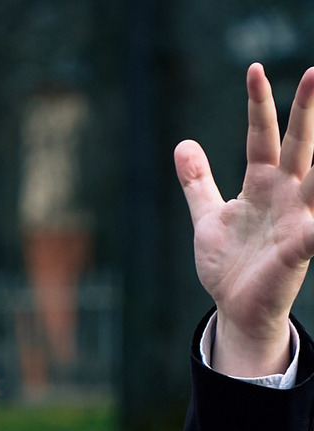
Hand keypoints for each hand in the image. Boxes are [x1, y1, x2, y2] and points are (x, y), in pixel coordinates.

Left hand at [179, 63, 313, 377]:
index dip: (259, 104)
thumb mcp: (207, 216)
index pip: (261, 135)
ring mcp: (296, 218)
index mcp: (262, 183)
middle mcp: (285, 194)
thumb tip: (183, 144)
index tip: (254, 69)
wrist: (236, 307)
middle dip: (305, 110)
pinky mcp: (300, 248)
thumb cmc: (230, 261)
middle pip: (296, 145)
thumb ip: (198, 181)